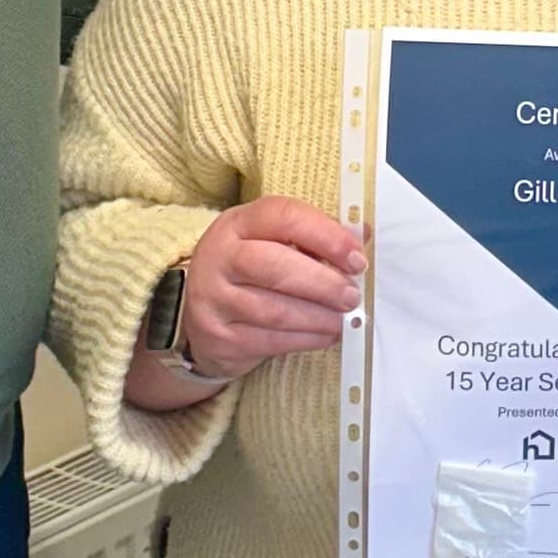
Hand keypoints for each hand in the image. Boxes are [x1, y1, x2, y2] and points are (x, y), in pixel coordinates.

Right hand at [132, 198, 362, 403]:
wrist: (197, 314)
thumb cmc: (247, 272)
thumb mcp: (271, 242)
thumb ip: (313, 236)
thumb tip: (361, 234)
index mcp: (237, 224)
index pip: (281, 217)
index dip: (324, 235)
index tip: (355, 257)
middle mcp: (219, 256)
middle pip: (275, 266)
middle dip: (323, 283)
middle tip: (352, 295)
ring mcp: (214, 298)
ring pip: (274, 310)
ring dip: (318, 317)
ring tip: (343, 319)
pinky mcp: (219, 336)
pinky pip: (269, 340)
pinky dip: (306, 339)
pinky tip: (325, 335)